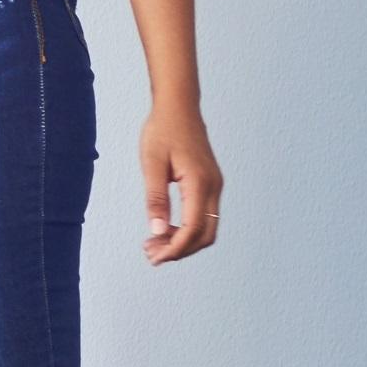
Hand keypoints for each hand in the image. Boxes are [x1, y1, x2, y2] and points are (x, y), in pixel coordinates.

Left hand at [140, 102, 222, 261]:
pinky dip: (187, 229)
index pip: (193, 229)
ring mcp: (215, 186)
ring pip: (206, 227)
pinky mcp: (210, 184)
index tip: (154, 257)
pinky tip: (165, 229)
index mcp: (200, 184)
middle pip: (205, 235)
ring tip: (154, 244)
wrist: (178, 108)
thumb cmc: (162, 131)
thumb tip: (157, 231)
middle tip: (151, 255)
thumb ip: (156, 198)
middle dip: (180, 250)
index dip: (175, 248)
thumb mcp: (152, 164)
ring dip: (183, 241)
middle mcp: (214, 188)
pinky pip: (204, 216)